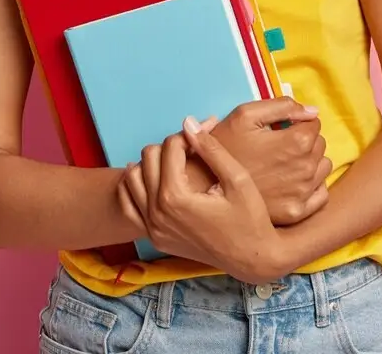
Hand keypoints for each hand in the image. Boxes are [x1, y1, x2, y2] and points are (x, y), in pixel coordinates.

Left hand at [119, 117, 290, 284]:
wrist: (252, 258)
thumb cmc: (250, 219)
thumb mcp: (238, 179)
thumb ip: (210, 149)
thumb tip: (188, 123)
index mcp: (176, 198)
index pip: (170, 147)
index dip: (191, 133)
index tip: (209, 132)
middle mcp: (157, 214)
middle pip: (148, 157)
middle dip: (172, 145)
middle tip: (195, 147)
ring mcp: (153, 228)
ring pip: (132, 177)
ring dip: (152, 164)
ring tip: (178, 163)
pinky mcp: (154, 237)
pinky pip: (129, 205)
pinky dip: (137, 187)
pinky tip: (157, 182)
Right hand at [196, 98, 331, 224]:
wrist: (204, 185)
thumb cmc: (224, 146)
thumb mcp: (245, 114)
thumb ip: (282, 106)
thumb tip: (312, 111)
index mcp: (296, 142)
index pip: (314, 124)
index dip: (298, 123)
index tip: (281, 128)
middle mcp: (305, 169)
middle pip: (319, 146)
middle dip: (304, 141)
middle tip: (279, 146)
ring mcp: (302, 194)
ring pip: (322, 168)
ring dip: (309, 162)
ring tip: (283, 164)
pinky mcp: (296, 213)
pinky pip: (320, 194)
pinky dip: (311, 186)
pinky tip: (290, 183)